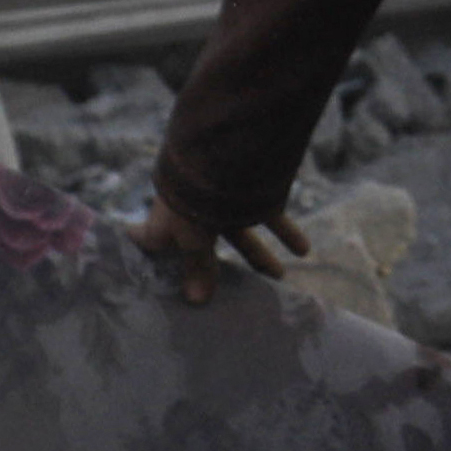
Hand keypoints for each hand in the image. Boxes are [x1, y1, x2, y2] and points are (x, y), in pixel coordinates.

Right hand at [140, 186, 306, 305]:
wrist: (225, 148)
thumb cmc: (194, 198)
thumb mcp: (193, 238)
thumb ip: (198, 268)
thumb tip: (197, 302)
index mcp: (167, 218)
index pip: (149, 239)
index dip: (148, 252)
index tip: (154, 273)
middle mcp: (193, 208)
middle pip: (205, 244)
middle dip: (220, 268)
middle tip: (235, 292)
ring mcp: (222, 199)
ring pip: (241, 230)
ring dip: (260, 254)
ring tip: (280, 275)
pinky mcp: (250, 190)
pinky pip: (269, 215)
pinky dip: (285, 232)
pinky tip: (302, 249)